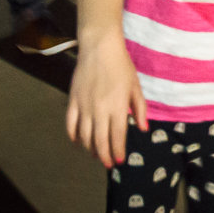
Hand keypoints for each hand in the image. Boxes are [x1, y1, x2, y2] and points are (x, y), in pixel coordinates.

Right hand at [65, 35, 147, 168]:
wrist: (100, 49)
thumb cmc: (122, 66)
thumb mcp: (135, 87)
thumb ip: (140, 109)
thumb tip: (143, 129)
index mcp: (117, 107)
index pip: (117, 136)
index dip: (118, 151)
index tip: (119, 161)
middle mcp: (100, 110)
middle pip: (100, 140)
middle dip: (105, 155)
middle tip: (108, 163)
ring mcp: (84, 106)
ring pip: (85, 136)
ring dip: (90, 148)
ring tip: (95, 154)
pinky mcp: (72, 101)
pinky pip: (70, 124)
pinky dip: (73, 135)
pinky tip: (78, 141)